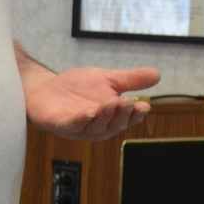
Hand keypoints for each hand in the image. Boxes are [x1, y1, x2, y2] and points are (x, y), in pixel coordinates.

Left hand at [23, 66, 159, 140]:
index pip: (128, 118)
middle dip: (122, 114)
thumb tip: (158, 75)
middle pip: (114, 125)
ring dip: (105, 116)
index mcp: (111, 117)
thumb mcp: (107, 80)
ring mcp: (79, 127)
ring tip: (112, 103)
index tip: (144, 106)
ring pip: (96, 127)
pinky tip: (89, 112)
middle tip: (129, 102)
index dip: (136, 114)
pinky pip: (73, 125)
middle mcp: (97, 127)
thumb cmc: (77, 88)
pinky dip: (81, 120)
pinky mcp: (61, 125)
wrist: (45, 87)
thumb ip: (130, 80)